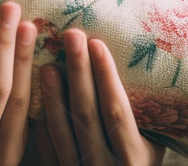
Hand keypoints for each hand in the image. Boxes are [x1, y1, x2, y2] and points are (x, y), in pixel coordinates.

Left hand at [33, 29, 164, 165]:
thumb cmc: (140, 165)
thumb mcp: (153, 147)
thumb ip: (145, 118)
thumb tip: (144, 63)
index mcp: (135, 159)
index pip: (116, 111)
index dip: (106, 76)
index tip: (96, 42)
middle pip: (87, 114)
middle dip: (78, 71)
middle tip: (71, 35)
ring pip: (61, 131)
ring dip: (53, 95)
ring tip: (48, 63)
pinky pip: (46, 150)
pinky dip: (40, 123)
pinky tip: (34, 98)